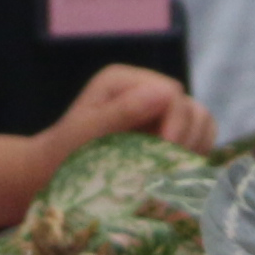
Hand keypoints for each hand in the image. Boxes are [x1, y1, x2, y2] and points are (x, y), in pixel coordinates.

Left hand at [43, 62, 214, 169]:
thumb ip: (123, 111)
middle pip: (190, 107)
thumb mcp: (88, 131)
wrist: (53, 174)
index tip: (166, 150)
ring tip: (174, 170)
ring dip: (194, 147)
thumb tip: (167, 92)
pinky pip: (198, 140)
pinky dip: (195, 155)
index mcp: (124, 81)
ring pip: (201, 122)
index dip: (175, 122)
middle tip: (170, 166)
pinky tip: (177, 171)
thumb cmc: (64, 151)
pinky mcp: (166, 134)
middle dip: (186, 138)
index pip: (171, 93)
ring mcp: (158, 113)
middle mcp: (145, 91)